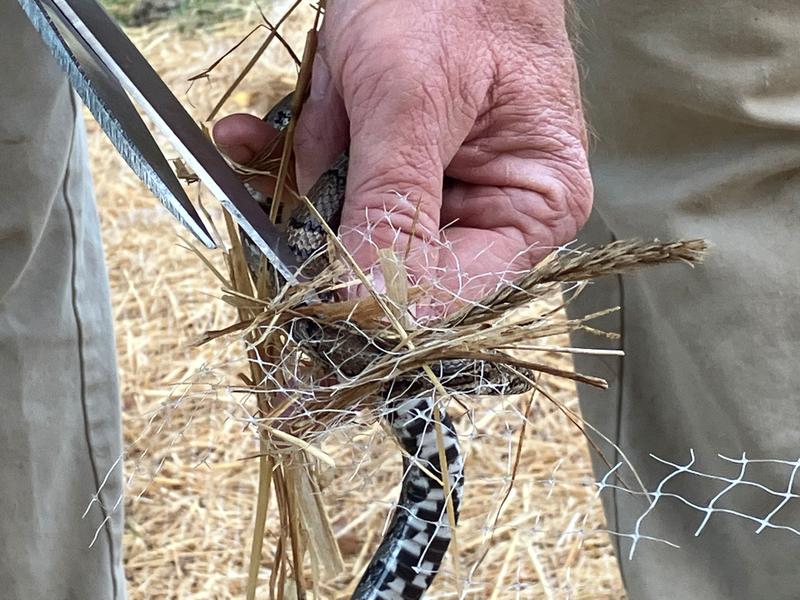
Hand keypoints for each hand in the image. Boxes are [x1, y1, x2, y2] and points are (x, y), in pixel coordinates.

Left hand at [214, 0, 591, 312]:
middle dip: (327, 232)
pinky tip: (250, 137)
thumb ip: (392, 207)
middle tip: (281, 210)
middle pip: (398, 265)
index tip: (314, 306)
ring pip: (352, 227)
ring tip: (272, 138)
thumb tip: (369, 307)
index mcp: (532, 204)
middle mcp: (488, 207)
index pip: (457, 292)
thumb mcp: (415, 103)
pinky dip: (287, 158)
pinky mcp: (389, 162)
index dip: (385, 307)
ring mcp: (433, 185)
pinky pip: (333, 183)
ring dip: (298, 186)